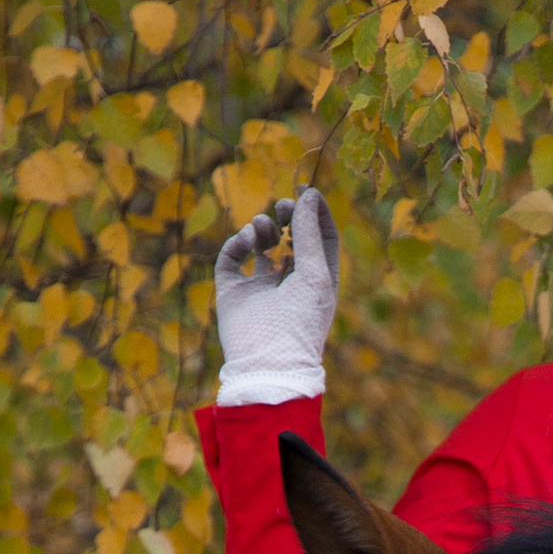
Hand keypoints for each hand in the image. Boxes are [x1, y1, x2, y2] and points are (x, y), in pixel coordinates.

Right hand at [214, 188, 339, 404]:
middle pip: (290, 235)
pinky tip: (248, 243)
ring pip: (261, 242)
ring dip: (263, 227)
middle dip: (287, 215)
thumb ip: (309, 234)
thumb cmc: (300, 322)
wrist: (268, 363)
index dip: (314, 212)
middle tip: (283, 205)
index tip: (306, 190)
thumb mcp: (314, 274)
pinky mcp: (233, 292)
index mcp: (317, 280)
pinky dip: (239, 243)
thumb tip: (308, 195)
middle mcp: (289, 282)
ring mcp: (260, 287)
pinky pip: (232, 257)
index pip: (320, 237)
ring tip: (264, 228)